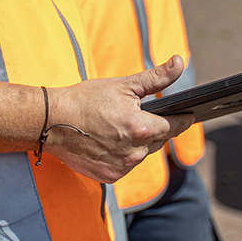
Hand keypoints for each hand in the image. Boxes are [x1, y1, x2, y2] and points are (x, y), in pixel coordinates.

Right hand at [44, 56, 193, 182]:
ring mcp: (121, 167)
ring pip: (142, 154)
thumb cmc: (86, 99)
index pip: (174, 126)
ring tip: (120, 124)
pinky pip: (125, 165)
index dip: (182, 119)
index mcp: (141, 129)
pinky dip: (123, 153)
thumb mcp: (124, 84)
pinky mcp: (109, 177)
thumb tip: (179, 63)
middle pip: (157, 140)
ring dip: (138, 141)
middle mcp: (134, 153)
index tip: (189, 114)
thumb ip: (156, 77)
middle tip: (141, 113)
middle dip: (154, 127)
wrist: (52, 121)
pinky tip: (110, 139)